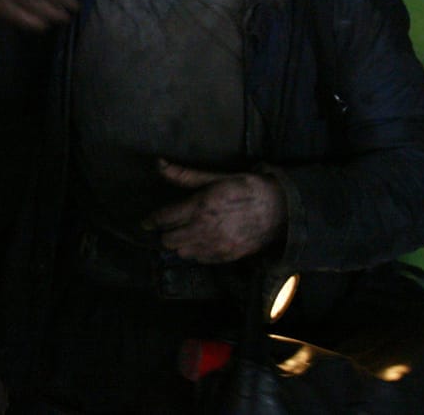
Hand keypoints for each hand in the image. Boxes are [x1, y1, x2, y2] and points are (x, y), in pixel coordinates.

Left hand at [143, 160, 287, 263]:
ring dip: (179, 243)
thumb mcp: (215, 177)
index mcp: (200, 207)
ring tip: (185, 233)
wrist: (278, 209)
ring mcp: (216, 246)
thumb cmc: (245, 188)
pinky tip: (201, 240)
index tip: (146, 222)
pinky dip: (195, 252)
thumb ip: (184, 175)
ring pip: (182, 253)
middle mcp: (205, 229)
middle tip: (169, 225)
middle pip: (169, 241)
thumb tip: (159, 164)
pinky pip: (200, 260)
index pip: (164, 219)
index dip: (151, 221)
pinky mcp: (226, 256)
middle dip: (165, 233)